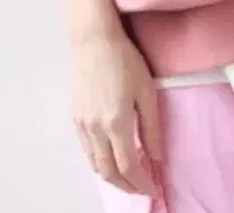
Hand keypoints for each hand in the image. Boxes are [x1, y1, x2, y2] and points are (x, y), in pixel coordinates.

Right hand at [71, 30, 162, 197]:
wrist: (94, 42)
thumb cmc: (125, 61)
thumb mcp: (147, 91)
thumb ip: (152, 127)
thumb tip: (157, 157)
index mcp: (116, 123)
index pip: (129, 166)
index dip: (142, 183)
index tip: (155, 191)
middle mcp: (96, 130)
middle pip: (109, 172)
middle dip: (127, 186)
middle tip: (143, 188)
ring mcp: (82, 126)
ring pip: (95, 165)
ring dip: (113, 177)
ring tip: (130, 177)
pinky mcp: (76, 119)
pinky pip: (87, 152)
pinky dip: (100, 163)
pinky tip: (112, 158)